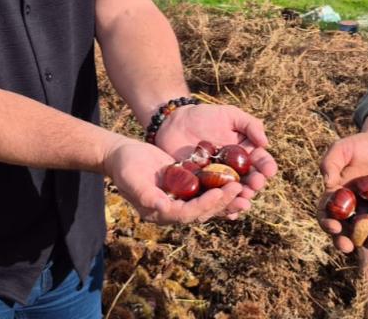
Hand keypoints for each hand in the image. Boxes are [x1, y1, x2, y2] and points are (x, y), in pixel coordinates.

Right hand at [103, 138, 241, 223]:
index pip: (186, 213)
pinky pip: (206, 190)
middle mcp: (172, 210)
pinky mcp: (186, 187)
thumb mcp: (131, 178)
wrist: (123, 154)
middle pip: (201, 211)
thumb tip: (162, 207)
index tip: (218, 193)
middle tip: (239, 188)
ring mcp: (180, 199)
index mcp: (159, 212)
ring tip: (244, 187)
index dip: (203, 205)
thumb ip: (145, 193)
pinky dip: (220, 186)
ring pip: (207, 203)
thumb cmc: (124, 165)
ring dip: (226, 197)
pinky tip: (237, 178)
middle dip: (221, 201)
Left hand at [154, 103, 277, 217]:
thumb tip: (265, 142)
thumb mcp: (229, 115)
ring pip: (233, 193)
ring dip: (240, 199)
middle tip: (255, 185)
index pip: (260, 162)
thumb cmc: (203, 116)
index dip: (266, 167)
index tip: (269, 171)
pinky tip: (229, 213)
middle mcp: (235, 170)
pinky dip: (221, 207)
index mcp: (245, 153)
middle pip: (249, 181)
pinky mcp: (202, 189)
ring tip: (244, 200)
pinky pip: (213, 200)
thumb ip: (249, 124)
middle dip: (255, 184)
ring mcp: (218, 181)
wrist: (174, 123)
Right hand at [318, 130, 367, 253]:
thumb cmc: (359, 145)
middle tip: (347, 247)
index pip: (326, 215)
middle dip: (345, 242)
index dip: (327, 223)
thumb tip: (328, 184)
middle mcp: (352, 210)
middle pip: (346, 232)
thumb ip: (331, 163)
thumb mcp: (341, 149)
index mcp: (336, 197)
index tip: (333, 226)